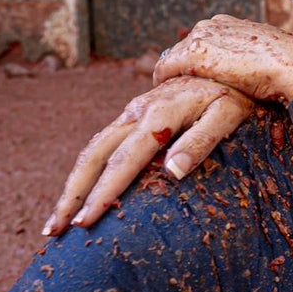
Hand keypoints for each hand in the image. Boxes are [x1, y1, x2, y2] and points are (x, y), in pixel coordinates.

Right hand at [43, 76, 253, 235]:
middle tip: (55, 230)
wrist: (228, 61)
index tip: (85, 222)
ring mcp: (133, 111)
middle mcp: (137, 111)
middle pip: (94, 156)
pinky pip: (103, 144)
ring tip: (58, 220)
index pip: (123, 161)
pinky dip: (87, 170)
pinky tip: (82, 191)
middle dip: (72, 194)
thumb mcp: (230, 114)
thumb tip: (173, 170)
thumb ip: (202, 140)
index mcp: (159, 115)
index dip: (102, 193)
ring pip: (93, 149)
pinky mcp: (135, 113)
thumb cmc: (236, 92)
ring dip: (72, 185)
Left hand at [154, 15, 292, 101]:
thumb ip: (250, 62)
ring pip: (172, 59)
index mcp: (230, 24)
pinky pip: (166, 69)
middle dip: (180, 70)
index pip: (201, 42)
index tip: (195, 82)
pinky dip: (164, 82)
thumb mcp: (266, 61)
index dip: (195, 64)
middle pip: (183, 49)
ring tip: (172, 98)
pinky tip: (168, 97)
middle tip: (179, 93)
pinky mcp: (194, 53)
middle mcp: (212, 25)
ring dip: (172, 77)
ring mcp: (201, 36)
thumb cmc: (289, 69)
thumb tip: (251, 78)